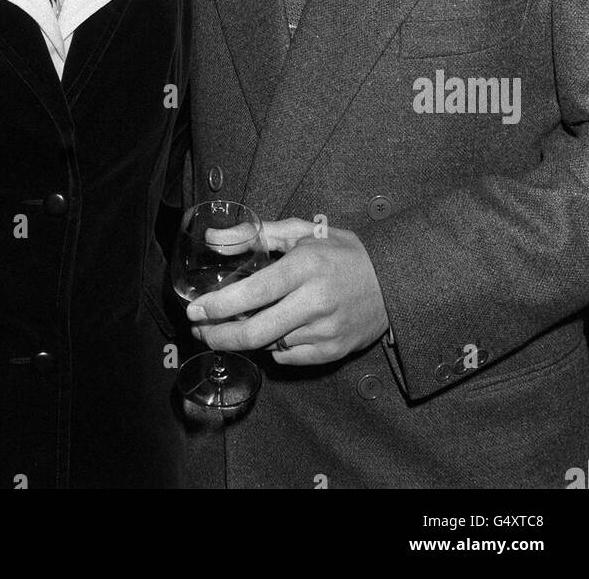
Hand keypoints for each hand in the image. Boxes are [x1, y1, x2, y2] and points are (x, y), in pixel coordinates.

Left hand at [186, 220, 388, 364]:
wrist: (394, 283)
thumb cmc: (344, 253)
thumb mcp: (303, 231)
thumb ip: (256, 233)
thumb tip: (213, 237)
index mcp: (305, 267)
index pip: (252, 292)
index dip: (218, 306)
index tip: (194, 310)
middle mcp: (314, 302)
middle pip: (254, 332)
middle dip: (219, 336)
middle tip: (200, 331)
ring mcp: (324, 331)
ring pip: (269, 345)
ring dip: (245, 339)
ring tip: (233, 327)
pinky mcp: (333, 351)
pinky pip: (288, 357)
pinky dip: (272, 347)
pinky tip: (270, 332)